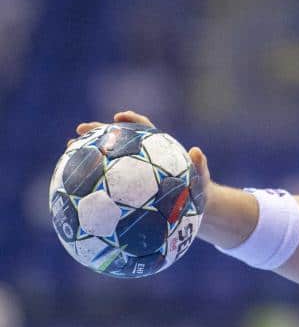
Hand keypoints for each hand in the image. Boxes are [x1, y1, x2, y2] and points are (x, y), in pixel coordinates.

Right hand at [71, 110, 214, 217]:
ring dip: (86, 154)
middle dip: (97, 131)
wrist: (194, 209)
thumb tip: (197, 151)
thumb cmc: (199, 191)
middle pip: (116, 139)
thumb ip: (200, 165)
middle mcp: (141, 157)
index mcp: (157, 150)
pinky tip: (74, 188)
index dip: (132, 121)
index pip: (144, 128)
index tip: (119, 118)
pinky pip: (107, 184)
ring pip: (106, 159)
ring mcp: (131, 173)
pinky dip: (92, 183)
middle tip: (80, 131)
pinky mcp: (125, 188)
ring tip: (68, 152)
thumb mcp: (201, 179)